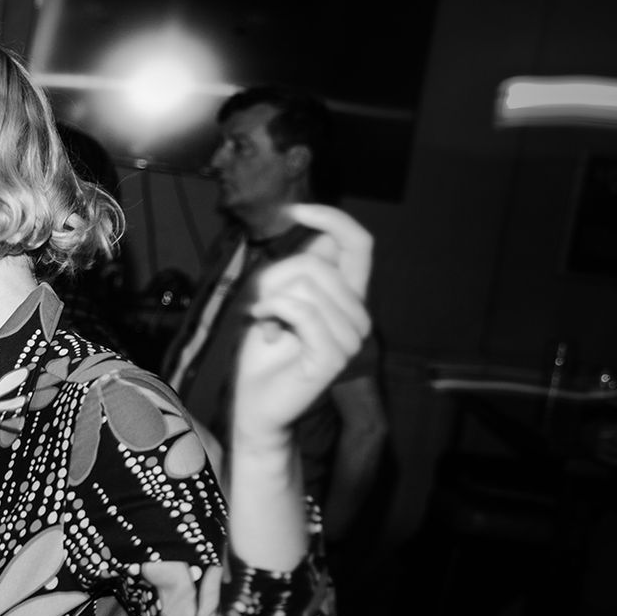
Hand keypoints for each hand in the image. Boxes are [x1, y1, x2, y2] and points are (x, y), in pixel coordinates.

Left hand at [231, 203, 372, 447]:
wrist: (256, 405)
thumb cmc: (264, 354)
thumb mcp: (278, 298)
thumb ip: (300, 268)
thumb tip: (318, 233)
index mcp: (349, 298)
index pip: (360, 244)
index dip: (333, 219)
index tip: (296, 210)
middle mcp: (358, 316)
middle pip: (318, 263)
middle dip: (277, 275)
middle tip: (261, 302)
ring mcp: (350, 339)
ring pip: (308, 285)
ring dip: (272, 297)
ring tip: (266, 321)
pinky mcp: (333, 358)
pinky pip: (303, 311)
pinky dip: (274, 310)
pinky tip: (263, 323)